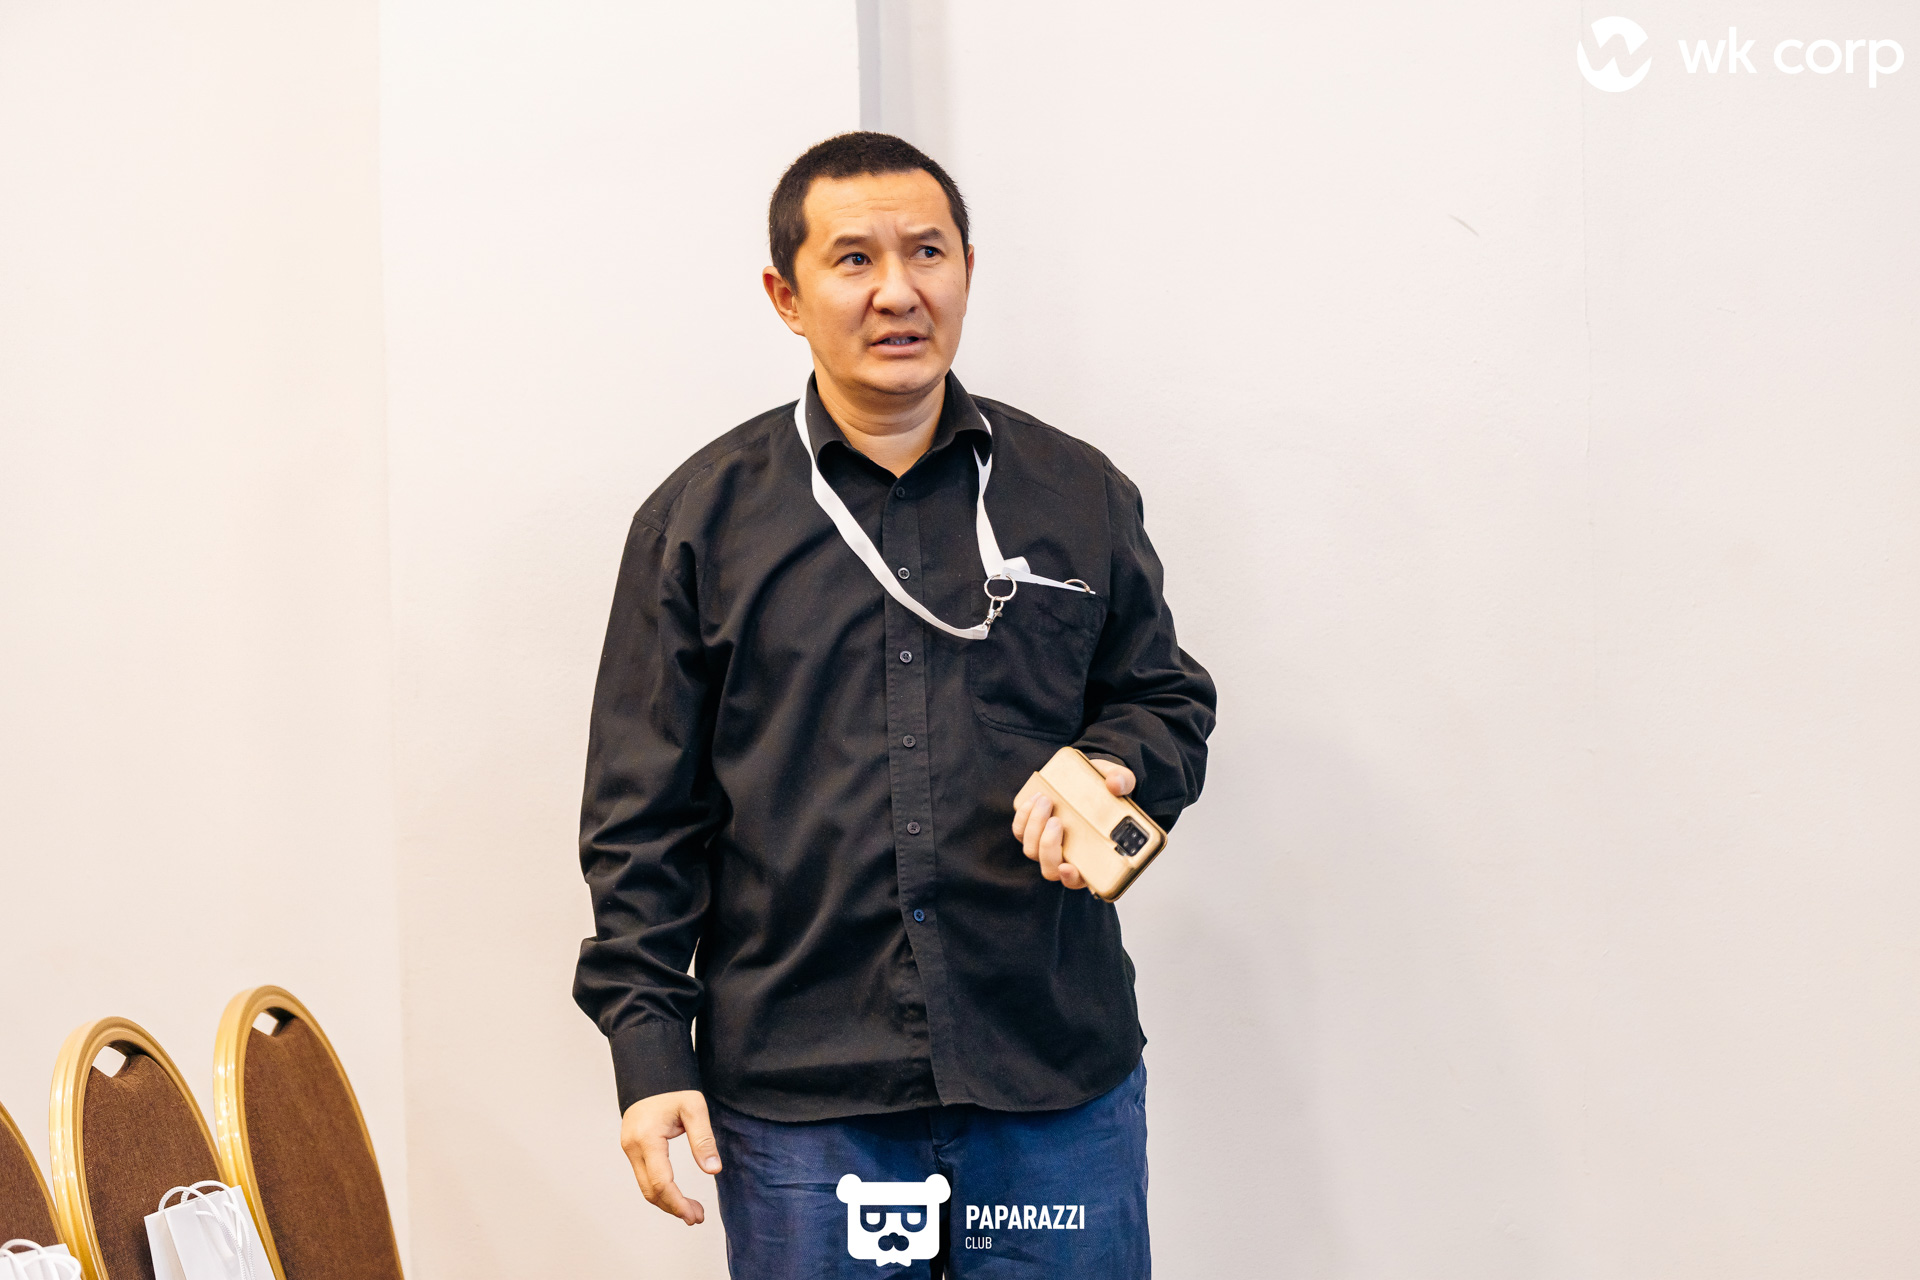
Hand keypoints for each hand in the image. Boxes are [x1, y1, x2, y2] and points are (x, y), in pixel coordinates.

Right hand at [620, 1089, 722, 1224]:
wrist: (651, 1079)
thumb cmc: (674, 1091)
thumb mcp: (695, 1108)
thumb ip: (703, 1139)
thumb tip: (713, 1169)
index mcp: (647, 1138)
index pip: (660, 1181)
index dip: (677, 1202)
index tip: (694, 1215)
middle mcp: (633, 1147)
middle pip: (650, 1190)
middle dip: (673, 1208)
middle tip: (697, 1217)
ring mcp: (629, 1150)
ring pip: (645, 1188)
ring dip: (667, 1203)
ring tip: (691, 1211)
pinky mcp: (632, 1151)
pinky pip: (644, 1178)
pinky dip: (660, 1191)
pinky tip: (676, 1196)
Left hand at [1012, 757, 1135, 891]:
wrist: (1093, 780)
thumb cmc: (1108, 791)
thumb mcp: (1123, 783)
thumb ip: (1123, 782)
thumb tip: (1116, 784)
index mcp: (1092, 858)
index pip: (1079, 880)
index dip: (1071, 878)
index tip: (1068, 867)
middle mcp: (1067, 858)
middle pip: (1049, 868)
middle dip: (1049, 845)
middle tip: (1056, 820)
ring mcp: (1048, 847)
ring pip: (1032, 850)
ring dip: (1034, 827)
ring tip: (1045, 801)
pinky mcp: (1034, 831)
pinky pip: (1020, 832)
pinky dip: (1022, 818)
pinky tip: (1033, 800)